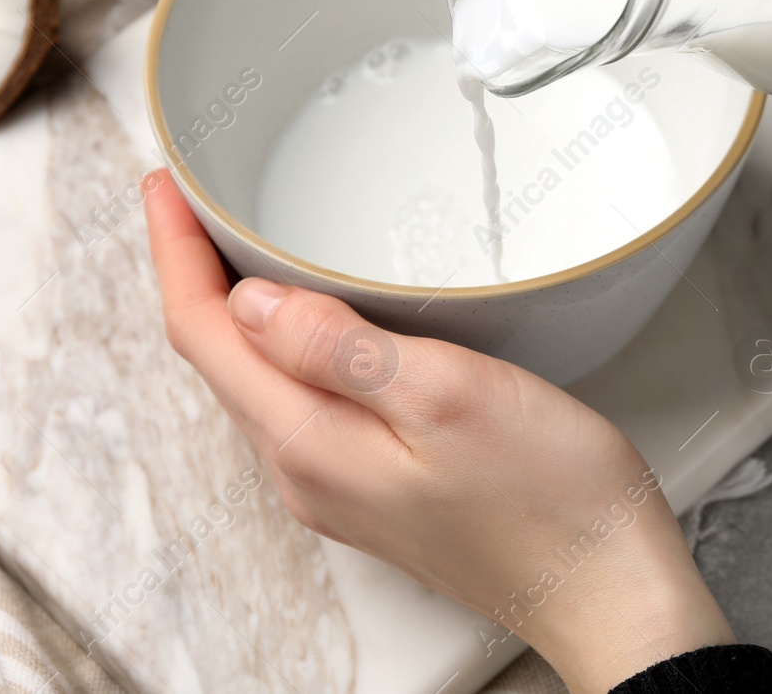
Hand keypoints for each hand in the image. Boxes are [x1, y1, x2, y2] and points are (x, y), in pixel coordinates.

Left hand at [143, 173, 733, 693]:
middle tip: (193, 200)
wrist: (604, 585)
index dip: (177, 253)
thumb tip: (254, 302)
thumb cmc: (548, 497)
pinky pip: (303, 405)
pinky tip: (317, 320)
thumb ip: (339, 348)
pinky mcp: (377, 488)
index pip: (205, 336)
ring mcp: (340, 486)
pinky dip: (289, 348)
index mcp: (309, 444)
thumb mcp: (447, 395)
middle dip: (196, 275)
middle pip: (221, 360)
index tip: (166, 186)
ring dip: (238, 311)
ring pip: (259, 383)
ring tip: (239, 244)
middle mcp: (308, 473)